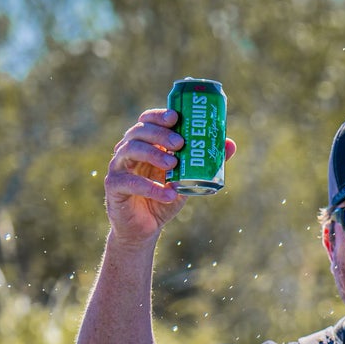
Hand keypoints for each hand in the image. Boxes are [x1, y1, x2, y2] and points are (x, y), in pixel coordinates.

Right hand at [103, 108, 236, 247]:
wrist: (145, 227)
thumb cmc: (165, 197)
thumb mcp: (188, 179)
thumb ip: (206, 162)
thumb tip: (230, 144)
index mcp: (146, 144)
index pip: (147, 121)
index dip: (159, 116)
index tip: (176, 117)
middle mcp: (128, 151)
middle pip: (138, 131)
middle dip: (159, 134)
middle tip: (179, 143)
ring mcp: (118, 167)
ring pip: (129, 150)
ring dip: (153, 154)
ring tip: (173, 165)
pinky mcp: (114, 187)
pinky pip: (129, 182)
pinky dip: (151, 188)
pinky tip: (169, 194)